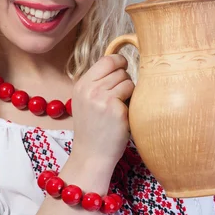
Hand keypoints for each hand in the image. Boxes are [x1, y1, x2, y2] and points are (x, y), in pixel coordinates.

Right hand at [70, 54, 133, 173]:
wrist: (91, 154)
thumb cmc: (92, 127)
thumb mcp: (85, 100)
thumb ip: (97, 82)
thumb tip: (119, 62)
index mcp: (82, 85)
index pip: (106, 60)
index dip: (118, 62)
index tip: (123, 68)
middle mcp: (90, 90)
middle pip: (120, 70)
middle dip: (124, 80)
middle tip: (120, 96)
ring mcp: (103, 99)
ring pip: (128, 81)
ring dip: (129, 92)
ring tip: (120, 107)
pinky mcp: (117, 110)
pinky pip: (133, 95)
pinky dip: (131, 104)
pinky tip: (122, 116)